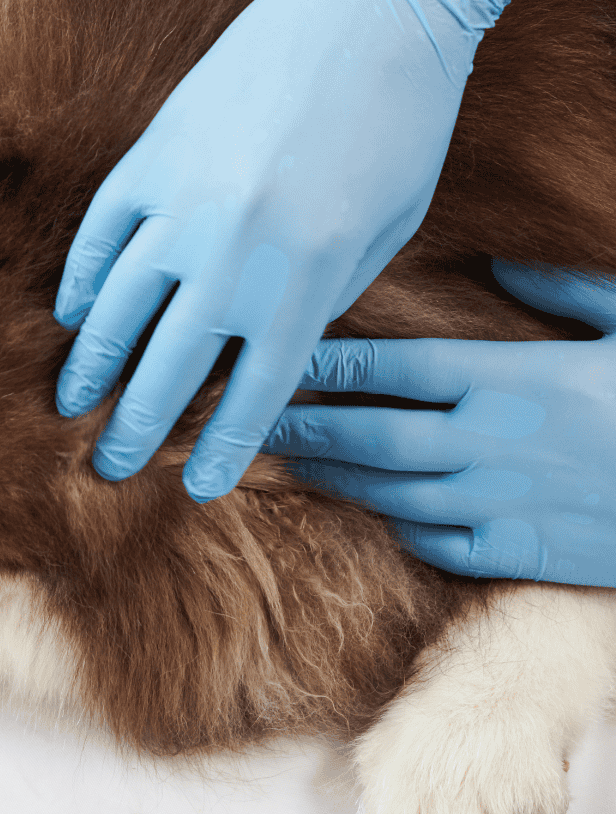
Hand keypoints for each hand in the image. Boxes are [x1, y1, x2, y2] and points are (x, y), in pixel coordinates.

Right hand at [54, 0, 510, 501]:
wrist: (368, 11)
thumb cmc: (396, 127)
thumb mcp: (381, 233)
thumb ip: (320, 301)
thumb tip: (262, 349)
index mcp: (301, 282)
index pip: (250, 393)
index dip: (222, 447)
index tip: (194, 485)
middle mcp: (231, 255)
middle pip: (168, 367)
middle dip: (137, 428)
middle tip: (109, 467)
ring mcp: (180, 203)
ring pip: (117, 308)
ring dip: (90, 365)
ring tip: (71, 405)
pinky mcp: (151, 157)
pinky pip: (100, 235)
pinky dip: (81, 280)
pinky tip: (71, 316)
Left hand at [264, 260, 615, 586]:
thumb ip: (568, 288)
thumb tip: (503, 259)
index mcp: (515, 379)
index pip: (397, 367)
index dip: (330, 364)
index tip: (280, 358)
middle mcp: (493, 442)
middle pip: (373, 434)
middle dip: (304, 426)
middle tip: (246, 420)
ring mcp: (505, 503)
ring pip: (392, 492)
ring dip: (334, 477)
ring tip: (287, 464)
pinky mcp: (527, 554)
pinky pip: (443, 547)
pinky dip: (401, 531)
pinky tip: (375, 516)